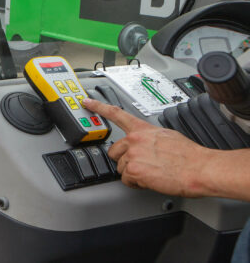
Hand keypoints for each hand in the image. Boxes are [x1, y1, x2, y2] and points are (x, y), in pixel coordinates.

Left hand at [82, 98, 215, 196]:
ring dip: (133, 173)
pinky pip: (127, 180)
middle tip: (143, 164)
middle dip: (125, 160)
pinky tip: (151, 180)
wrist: (200, 168)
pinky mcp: (134, 170)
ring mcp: (133, 155)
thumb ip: (149, 138)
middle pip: (115, 152)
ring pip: (121, 168)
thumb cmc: (189, 156)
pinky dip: (137, 184)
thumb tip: (146, 144)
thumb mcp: (167, 136)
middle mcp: (135, 140)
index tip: (86, 102)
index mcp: (142, 129)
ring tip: (152, 172)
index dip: (98, 107)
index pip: (116, 114)